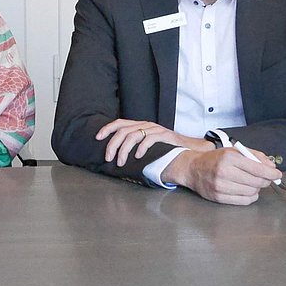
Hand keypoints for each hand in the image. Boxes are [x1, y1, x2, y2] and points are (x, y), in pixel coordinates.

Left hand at [95, 119, 210, 166]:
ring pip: (133, 135)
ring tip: (121, 162)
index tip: (97, 137)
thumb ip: (135, 145)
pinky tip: (137, 157)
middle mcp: (146, 125)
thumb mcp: (147, 144)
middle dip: (113, 144)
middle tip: (108, 157)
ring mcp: (155, 129)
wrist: (188, 149)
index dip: (107, 128)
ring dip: (124, 150)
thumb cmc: (166, 148)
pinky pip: (149, 140)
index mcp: (140, 125)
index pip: (120, 123)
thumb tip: (117, 154)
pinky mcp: (164, 136)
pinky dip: (141, 148)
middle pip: (123, 130)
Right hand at [163, 148, 280, 204]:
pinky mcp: (219, 197)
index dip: (271, 173)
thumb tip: (271, 166)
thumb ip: (255, 156)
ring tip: (252, 183)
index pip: (257, 168)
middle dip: (266, 181)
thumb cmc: (216, 159)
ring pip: (251, 192)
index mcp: (229, 157)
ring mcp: (221, 186)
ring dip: (257, 188)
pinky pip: (244, 201)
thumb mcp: (234, 151)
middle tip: (266, 178)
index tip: (277, 174)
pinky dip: (250, 196)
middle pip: (256, 182)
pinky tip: (247, 190)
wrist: (194, 169)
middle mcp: (224, 172)